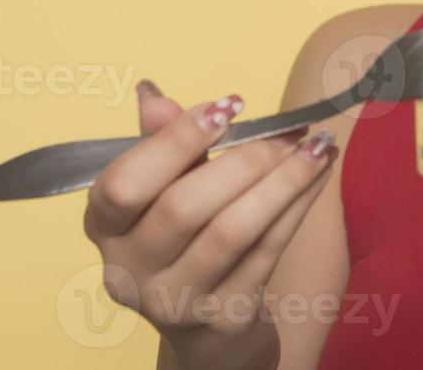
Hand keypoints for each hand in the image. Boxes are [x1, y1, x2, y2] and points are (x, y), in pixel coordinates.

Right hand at [82, 80, 337, 365]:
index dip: (175, 141)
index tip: (228, 107)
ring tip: (317, 146)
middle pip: (182, 208)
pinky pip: (267, 250)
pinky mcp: (224, 315)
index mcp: (104, 227)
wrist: (207, 326)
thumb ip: (159, 145)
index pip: (123, 184)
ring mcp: (175, 300)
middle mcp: (128, 270)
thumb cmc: (184, 238)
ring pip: (232, 231)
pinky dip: (298, 205)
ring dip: (282, 180)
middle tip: (285, 131)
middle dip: (242, 160)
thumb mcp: (163, 189)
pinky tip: (319, 173)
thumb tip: (154, 96)